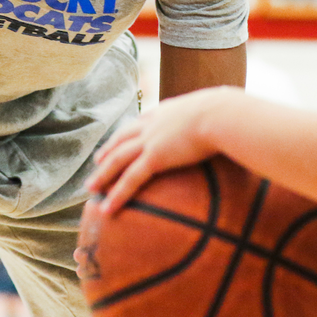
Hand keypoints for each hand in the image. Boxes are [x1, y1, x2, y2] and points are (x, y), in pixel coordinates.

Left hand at [86, 86, 232, 216]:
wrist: (221, 113)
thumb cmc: (227, 112)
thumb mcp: (214, 109)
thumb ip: (212, 116)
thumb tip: (227, 119)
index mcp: (165, 110)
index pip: (140, 122)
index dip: (127, 133)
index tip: (118, 141)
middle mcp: (152, 123)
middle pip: (121, 139)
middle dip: (107, 152)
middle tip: (96, 163)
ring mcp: (150, 140)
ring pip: (118, 160)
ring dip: (102, 175)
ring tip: (90, 188)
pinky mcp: (154, 157)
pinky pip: (130, 179)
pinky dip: (116, 194)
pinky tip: (106, 208)